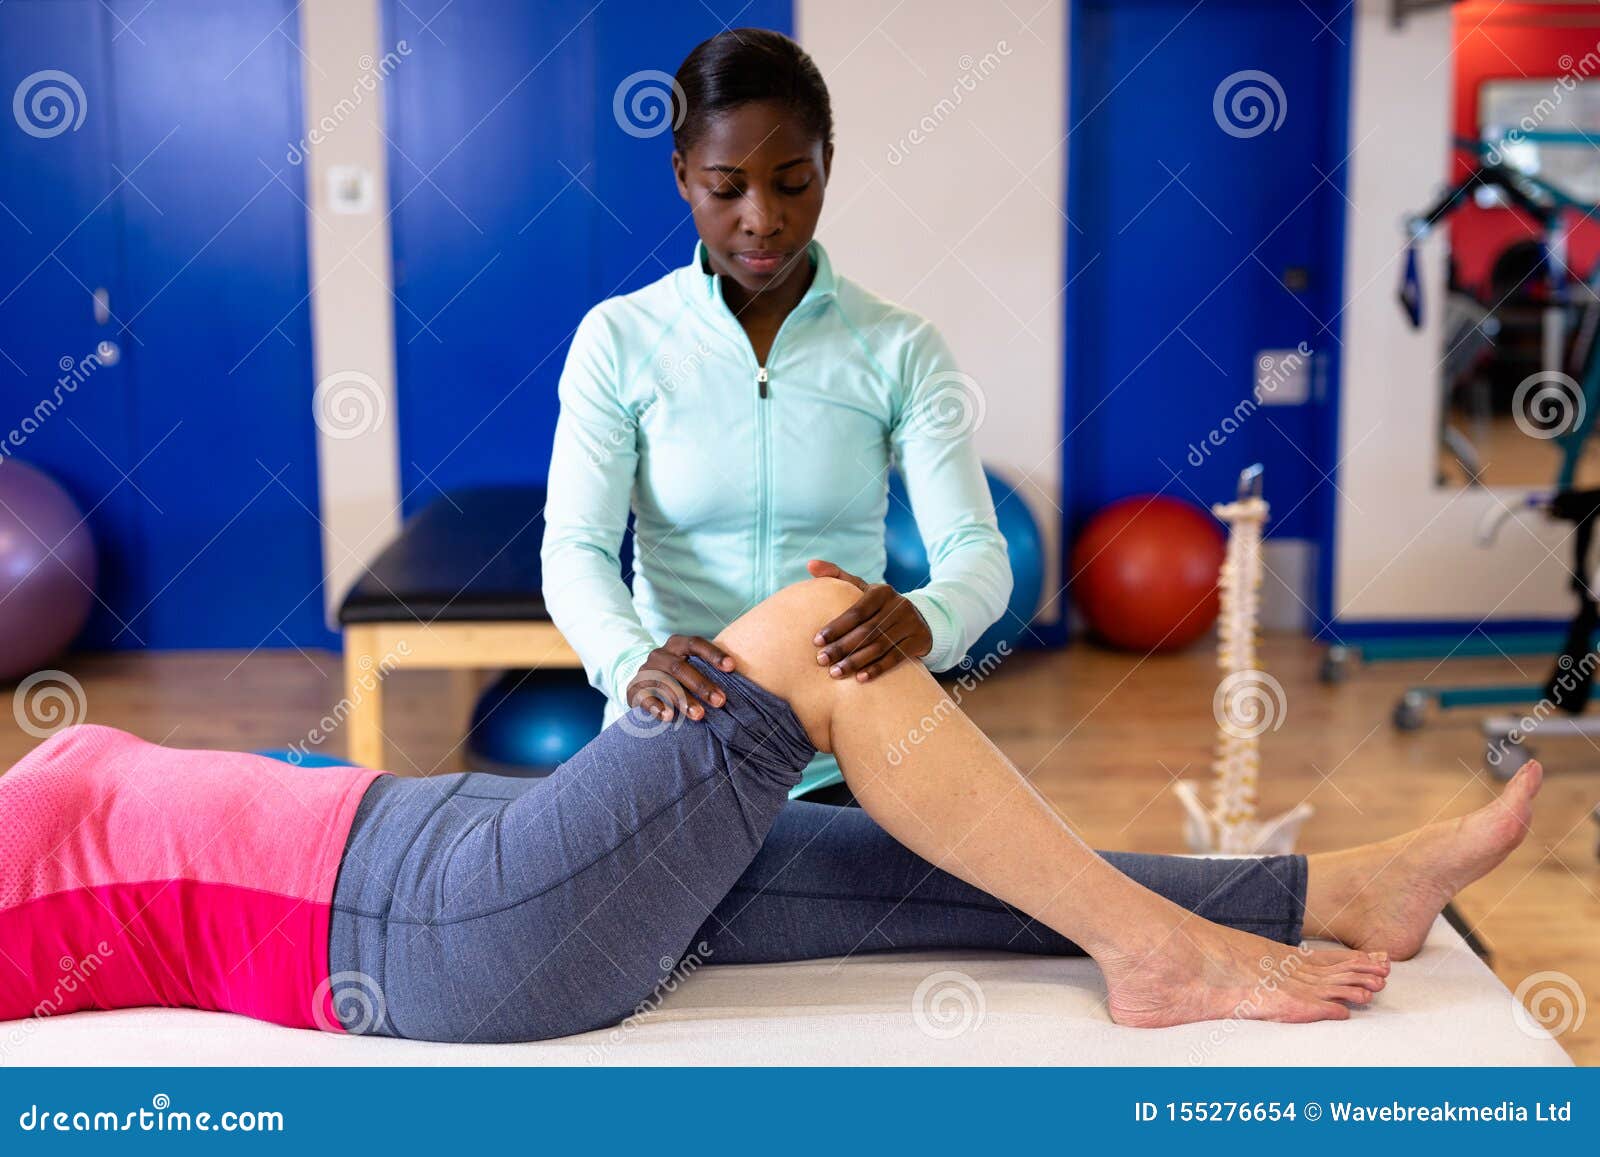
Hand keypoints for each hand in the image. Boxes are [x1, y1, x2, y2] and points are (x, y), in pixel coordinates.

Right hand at [626, 635, 734, 721]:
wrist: (644, 682)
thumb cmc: (680, 676)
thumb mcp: (692, 665)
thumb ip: (709, 670)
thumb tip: (743, 684)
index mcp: (678, 644)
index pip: (696, 644)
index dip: (713, 654)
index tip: (732, 667)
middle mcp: (661, 654)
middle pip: (681, 667)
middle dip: (702, 685)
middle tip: (720, 701)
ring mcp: (646, 670)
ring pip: (665, 683)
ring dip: (683, 699)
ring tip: (699, 715)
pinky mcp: (635, 688)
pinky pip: (645, 696)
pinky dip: (657, 707)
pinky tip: (668, 717)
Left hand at [805, 559, 931, 681]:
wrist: (920, 618)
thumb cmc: (880, 605)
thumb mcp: (863, 589)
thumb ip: (837, 576)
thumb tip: (810, 564)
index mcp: (882, 591)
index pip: (856, 612)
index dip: (836, 627)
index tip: (817, 641)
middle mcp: (898, 606)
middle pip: (866, 631)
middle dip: (841, 647)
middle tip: (822, 660)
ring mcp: (910, 623)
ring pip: (879, 646)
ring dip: (856, 661)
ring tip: (836, 673)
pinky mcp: (918, 640)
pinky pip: (895, 658)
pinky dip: (877, 669)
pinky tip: (860, 679)